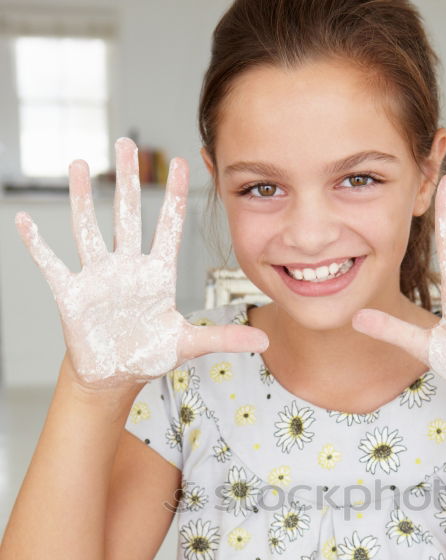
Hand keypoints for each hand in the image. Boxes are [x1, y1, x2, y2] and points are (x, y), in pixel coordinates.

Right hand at [15, 137, 267, 388]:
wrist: (115, 375)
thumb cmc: (150, 354)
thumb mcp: (188, 344)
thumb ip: (224, 337)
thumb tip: (265, 338)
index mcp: (156, 275)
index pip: (168, 227)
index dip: (174, 197)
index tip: (181, 160)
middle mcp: (127, 267)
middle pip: (128, 216)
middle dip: (128, 180)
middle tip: (126, 142)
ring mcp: (98, 277)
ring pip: (89, 229)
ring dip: (82, 198)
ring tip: (79, 164)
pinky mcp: (71, 293)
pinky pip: (51, 263)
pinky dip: (37, 245)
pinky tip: (24, 221)